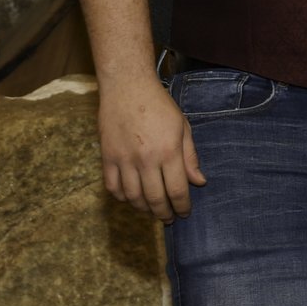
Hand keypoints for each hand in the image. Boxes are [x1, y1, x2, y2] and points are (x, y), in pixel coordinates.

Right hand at [98, 75, 205, 221]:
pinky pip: (112, 187)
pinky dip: (122, 198)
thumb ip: (190, 157)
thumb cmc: (159, 105)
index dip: (182, 206)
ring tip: (152, 211)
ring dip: (144, 209)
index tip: (184, 213)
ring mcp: (124, 159)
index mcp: (168, 151)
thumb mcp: (182, 127)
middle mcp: (146, 159)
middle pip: (155, 199)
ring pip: (133, 197)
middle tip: (169, 218)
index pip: (177, 190)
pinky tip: (131, 198)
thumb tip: (199, 182)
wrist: (128, 86)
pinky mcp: (107, 157)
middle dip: (164, 213)